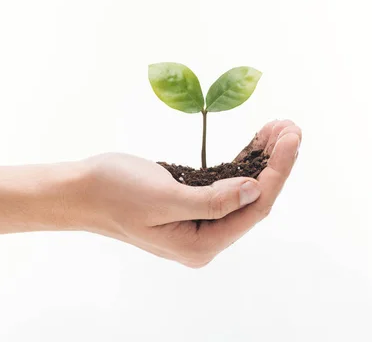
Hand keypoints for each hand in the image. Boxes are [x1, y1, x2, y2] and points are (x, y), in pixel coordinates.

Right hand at [69, 120, 300, 267]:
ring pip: (244, 189)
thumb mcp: (163, 197)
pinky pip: (227, 183)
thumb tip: (255, 191)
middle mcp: (206, 238)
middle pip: (254, 199)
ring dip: (262, 159)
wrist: (80, 190)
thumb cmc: (113, 192)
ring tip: (279, 128)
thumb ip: (212, 201)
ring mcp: (200, 222)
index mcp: (200, 245)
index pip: (254, 208)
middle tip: (290, 126)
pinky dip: (243, 161)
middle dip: (275, 163)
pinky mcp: (193, 204)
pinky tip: (257, 140)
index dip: (277, 172)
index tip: (291, 137)